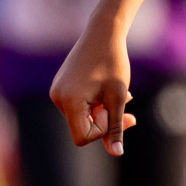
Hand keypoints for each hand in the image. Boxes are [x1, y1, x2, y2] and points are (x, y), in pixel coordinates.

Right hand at [49, 21, 138, 155]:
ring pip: (82, 117)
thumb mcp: (118, 97)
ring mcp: (57, 91)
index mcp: (69, 101)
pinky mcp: (61, 86)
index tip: (116, 110)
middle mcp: (57, 98)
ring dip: (102, 111)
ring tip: (119, 93)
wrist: (103, 31)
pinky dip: (94, 103)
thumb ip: (115, 127)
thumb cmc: (113, 62)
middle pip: (82, 128)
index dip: (102, 130)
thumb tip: (116, 154)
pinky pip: (78, 105)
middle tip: (128, 106)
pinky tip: (106, 89)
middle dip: (105, 120)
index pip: (83, 137)